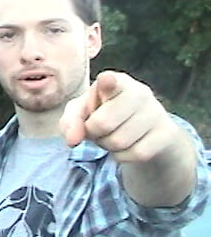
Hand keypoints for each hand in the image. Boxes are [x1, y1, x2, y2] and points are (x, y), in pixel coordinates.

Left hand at [59, 71, 178, 162]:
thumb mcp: (82, 113)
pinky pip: (136, 154)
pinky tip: (127, 145)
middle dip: (93, 133)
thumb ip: (70, 122)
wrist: (144, 129)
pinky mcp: (167, 132)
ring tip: (112, 135)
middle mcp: (139, 91)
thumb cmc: (104, 114)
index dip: (107, 83)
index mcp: (114, 81)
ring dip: (108, 145)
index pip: (109, 81)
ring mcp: (156, 111)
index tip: (106, 81)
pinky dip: (123, 155)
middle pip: (102, 124)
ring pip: (119, 142)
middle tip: (97, 129)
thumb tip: (72, 140)